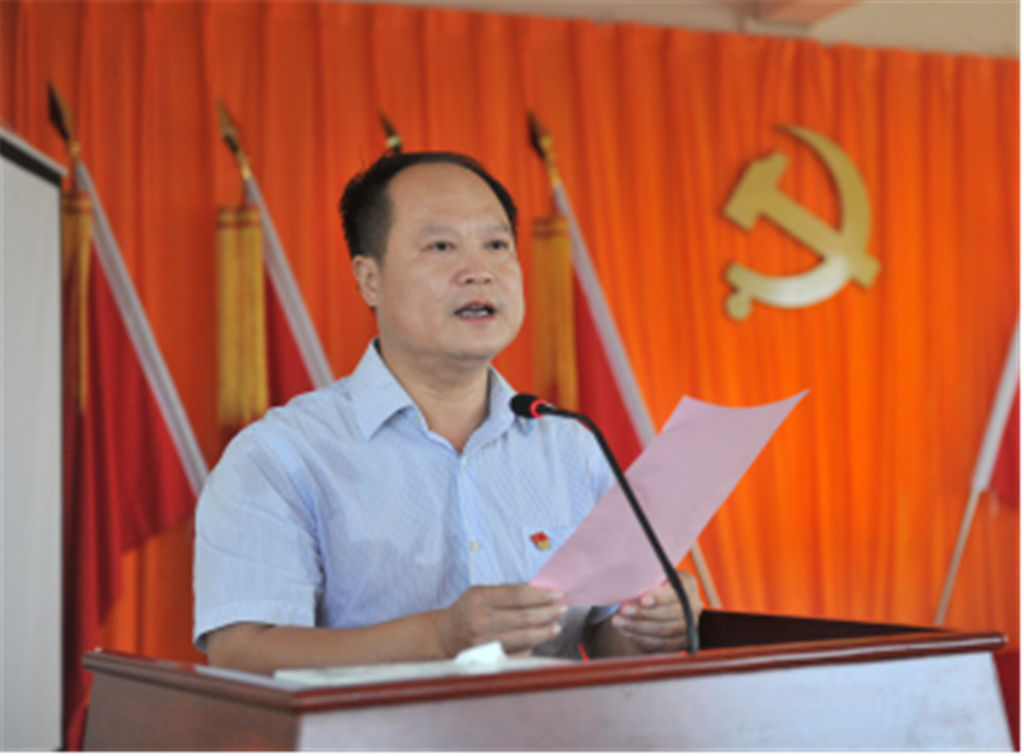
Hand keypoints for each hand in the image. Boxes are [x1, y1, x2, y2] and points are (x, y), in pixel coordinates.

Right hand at [436, 584, 566, 656]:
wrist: (445, 636)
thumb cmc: (467, 610)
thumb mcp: (480, 592)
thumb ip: (506, 592)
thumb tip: (540, 593)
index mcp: (479, 598)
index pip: (517, 595)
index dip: (540, 595)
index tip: (556, 594)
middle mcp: (481, 620)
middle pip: (524, 617)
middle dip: (548, 612)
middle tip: (562, 609)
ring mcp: (485, 642)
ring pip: (524, 637)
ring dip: (544, 631)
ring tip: (556, 625)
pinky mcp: (488, 657)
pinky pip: (518, 652)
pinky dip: (532, 646)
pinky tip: (541, 639)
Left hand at [611, 570, 702, 652]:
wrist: (658, 605)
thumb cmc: (652, 586)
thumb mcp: (652, 577)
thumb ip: (646, 579)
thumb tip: (626, 582)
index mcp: (688, 584)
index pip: (677, 592)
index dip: (660, 598)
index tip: (642, 600)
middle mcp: (694, 605)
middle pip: (671, 613)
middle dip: (644, 614)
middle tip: (623, 611)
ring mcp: (690, 626)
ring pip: (665, 630)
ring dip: (639, 627)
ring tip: (619, 622)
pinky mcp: (682, 642)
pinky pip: (662, 644)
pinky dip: (643, 639)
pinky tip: (627, 632)